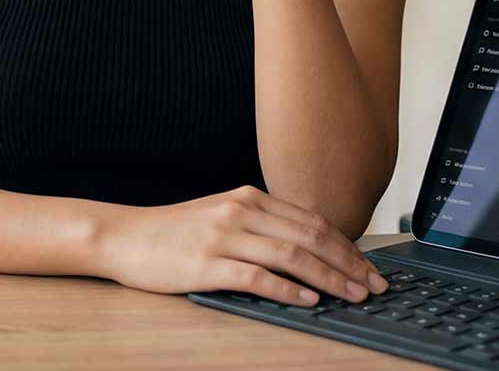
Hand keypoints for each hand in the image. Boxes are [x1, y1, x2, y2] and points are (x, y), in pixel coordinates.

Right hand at [92, 185, 387, 306]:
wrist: (124, 236)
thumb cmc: (173, 233)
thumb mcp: (221, 216)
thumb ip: (260, 226)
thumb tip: (307, 251)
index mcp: (249, 198)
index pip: (311, 221)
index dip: (346, 245)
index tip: (368, 267)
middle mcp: (241, 211)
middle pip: (309, 238)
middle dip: (348, 263)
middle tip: (374, 285)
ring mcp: (224, 237)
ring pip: (291, 256)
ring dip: (329, 278)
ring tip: (352, 295)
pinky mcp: (208, 263)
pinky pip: (257, 277)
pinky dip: (287, 289)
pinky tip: (308, 300)